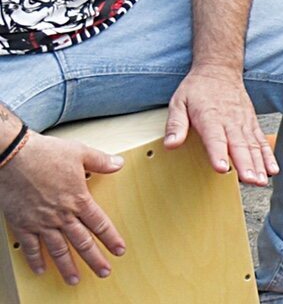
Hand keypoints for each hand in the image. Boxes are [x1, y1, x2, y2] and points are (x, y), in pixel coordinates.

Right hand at [0, 132, 126, 284]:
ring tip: (74, 280)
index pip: (99, 224)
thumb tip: (118, 163)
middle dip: (94, 260)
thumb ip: (101, 161)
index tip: (119, 251)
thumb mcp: (80, 153)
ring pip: (58, 250)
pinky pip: (30, 247)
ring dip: (67, 266)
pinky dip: (35, 260)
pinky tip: (41, 270)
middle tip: (104, 272)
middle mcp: (61, 215)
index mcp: (78, 199)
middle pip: (82, 242)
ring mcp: (41, 222)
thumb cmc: (44, 153)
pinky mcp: (22, 224)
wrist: (13, 156)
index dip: (111, 239)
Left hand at [165, 66, 276, 186]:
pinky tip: (272, 170)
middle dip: (246, 164)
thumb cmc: (197, 89)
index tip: (222, 168)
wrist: (219, 70)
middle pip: (239, 145)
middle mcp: (230, 121)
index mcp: (210, 117)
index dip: (218, 154)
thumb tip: (171, 144)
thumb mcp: (178, 102)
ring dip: (259, 164)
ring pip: (253, 145)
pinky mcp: (251, 123)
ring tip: (262, 181)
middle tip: (251, 180)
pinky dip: (268, 155)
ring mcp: (243, 122)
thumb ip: (176, 124)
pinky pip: (261, 141)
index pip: (215, 138)